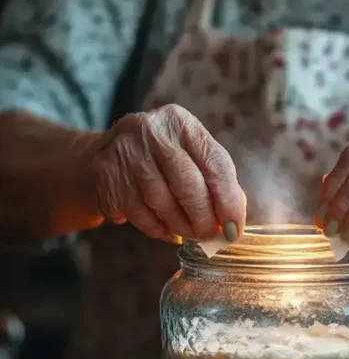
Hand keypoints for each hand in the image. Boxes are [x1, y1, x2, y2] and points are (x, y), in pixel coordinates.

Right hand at [91, 104, 245, 241]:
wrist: (105, 153)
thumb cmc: (162, 159)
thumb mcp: (191, 155)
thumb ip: (216, 181)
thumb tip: (233, 222)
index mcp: (182, 122)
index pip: (215, 163)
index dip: (228, 200)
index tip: (234, 228)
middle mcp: (153, 131)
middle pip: (188, 184)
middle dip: (203, 217)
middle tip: (210, 236)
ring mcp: (126, 150)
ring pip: (162, 202)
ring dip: (181, 226)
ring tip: (189, 233)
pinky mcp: (106, 174)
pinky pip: (139, 213)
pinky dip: (157, 228)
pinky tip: (165, 230)